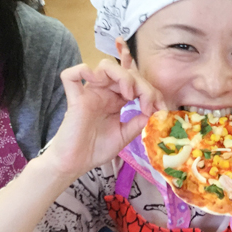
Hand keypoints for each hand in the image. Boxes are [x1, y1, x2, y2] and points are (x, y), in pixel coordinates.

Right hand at [41, 60, 168, 180]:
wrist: (75, 164)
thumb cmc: (96, 150)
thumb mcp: (123, 136)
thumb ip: (136, 123)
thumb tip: (153, 111)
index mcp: (116, 100)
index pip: (137, 83)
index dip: (152, 92)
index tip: (161, 109)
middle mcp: (104, 92)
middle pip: (126, 72)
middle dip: (143, 86)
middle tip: (148, 105)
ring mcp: (89, 93)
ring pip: (105, 66)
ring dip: (123, 76)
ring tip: (129, 95)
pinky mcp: (75, 99)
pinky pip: (71, 75)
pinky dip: (83, 70)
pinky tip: (97, 82)